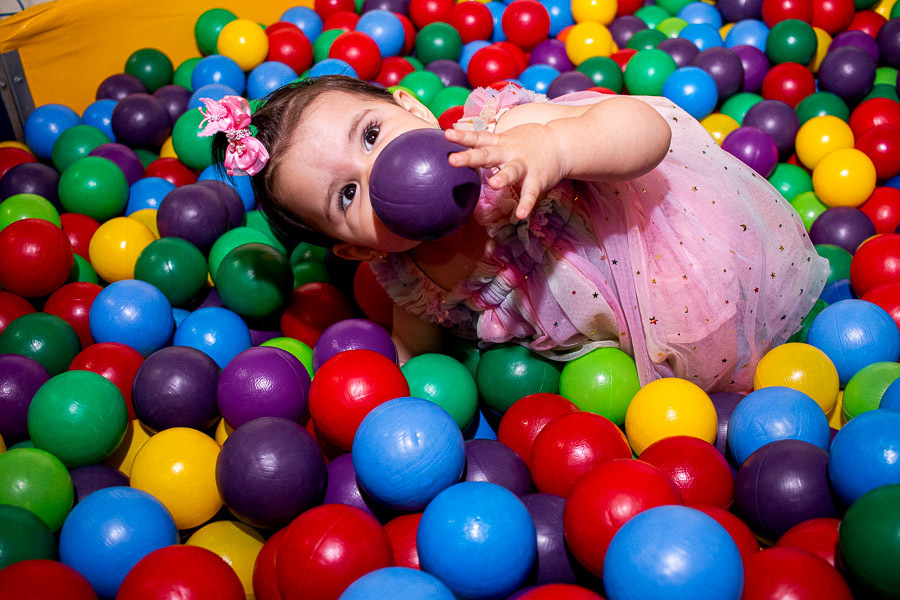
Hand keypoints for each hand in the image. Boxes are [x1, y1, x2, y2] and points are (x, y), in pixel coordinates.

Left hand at [445, 124, 566, 219]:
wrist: (560, 143)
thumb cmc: (526, 143)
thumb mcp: (504, 139)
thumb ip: (485, 145)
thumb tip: (459, 152)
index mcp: (500, 143)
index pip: (478, 138)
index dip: (463, 136)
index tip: (446, 135)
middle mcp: (509, 153)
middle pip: (488, 154)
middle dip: (470, 157)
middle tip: (453, 160)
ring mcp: (525, 166)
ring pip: (512, 171)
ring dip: (503, 177)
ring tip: (493, 185)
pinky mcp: (538, 179)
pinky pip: (531, 193)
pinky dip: (526, 203)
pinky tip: (520, 215)